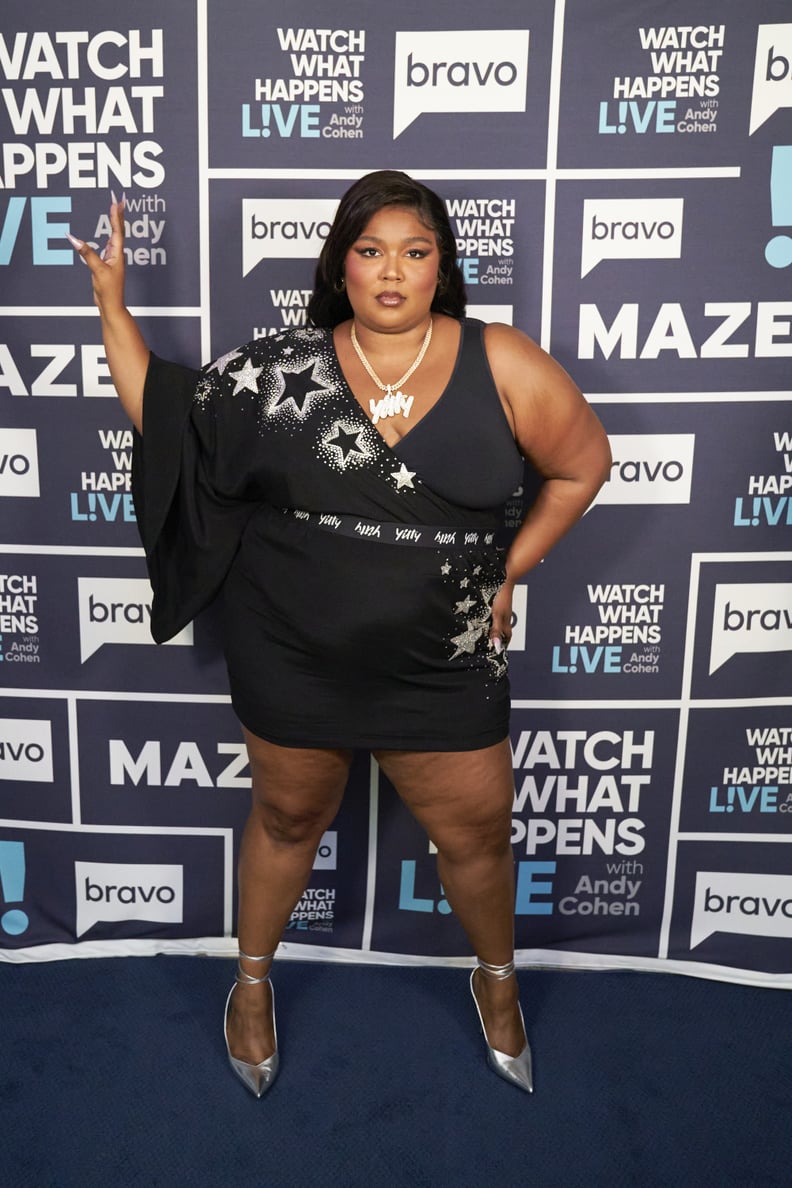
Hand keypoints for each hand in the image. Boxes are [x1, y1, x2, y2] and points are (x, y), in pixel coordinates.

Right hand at [67, 193, 126, 316]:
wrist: (111, 305)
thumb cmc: (109, 291)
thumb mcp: (97, 270)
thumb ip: (87, 254)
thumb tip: (74, 239)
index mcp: (117, 254)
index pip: (117, 230)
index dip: (116, 215)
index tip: (116, 201)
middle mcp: (116, 254)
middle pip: (117, 229)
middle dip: (117, 214)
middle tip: (118, 199)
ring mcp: (112, 258)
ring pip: (113, 236)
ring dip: (114, 222)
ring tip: (116, 210)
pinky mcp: (106, 264)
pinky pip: (106, 245)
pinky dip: (107, 236)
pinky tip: (108, 233)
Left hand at [489, 579, 514, 653]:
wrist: (504, 578)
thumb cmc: (501, 596)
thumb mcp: (496, 615)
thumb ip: (496, 630)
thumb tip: (497, 645)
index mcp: (506, 621)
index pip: (507, 636)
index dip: (504, 643)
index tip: (499, 650)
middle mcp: (505, 615)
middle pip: (504, 629)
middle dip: (499, 636)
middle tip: (492, 642)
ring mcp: (503, 608)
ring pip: (500, 621)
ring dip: (495, 626)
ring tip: (487, 631)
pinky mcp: (499, 602)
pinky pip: (496, 613)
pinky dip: (491, 617)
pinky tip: (485, 615)